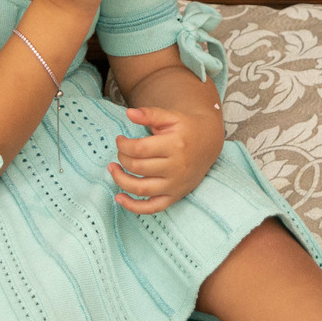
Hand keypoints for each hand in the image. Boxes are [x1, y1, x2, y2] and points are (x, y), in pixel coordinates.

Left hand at [109, 105, 223, 214]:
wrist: (208, 143)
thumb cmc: (185, 128)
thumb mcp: (170, 116)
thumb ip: (149, 114)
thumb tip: (129, 113)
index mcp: (174, 146)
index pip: (140, 149)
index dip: (123, 144)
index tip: (120, 139)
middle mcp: (176, 168)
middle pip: (138, 167)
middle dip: (122, 158)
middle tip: (120, 152)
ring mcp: (175, 185)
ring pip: (142, 189)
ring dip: (121, 180)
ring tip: (113, 169)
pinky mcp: (175, 196)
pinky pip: (153, 207)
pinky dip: (134, 206)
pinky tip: (119, 198)